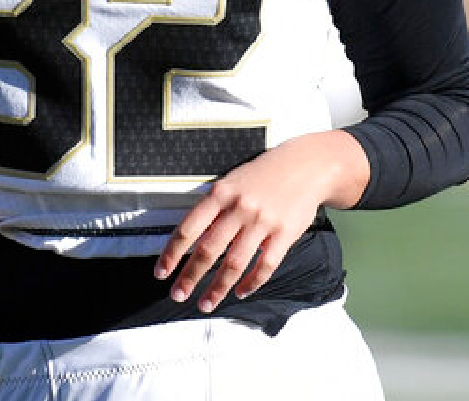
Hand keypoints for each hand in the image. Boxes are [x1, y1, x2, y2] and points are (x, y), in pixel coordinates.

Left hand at [154, 131, 367, 312]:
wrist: (307, 165)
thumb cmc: (264, 174)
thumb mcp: (232, 182)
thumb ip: (214, 209)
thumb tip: (191, 241)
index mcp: (221, 193)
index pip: (188, 228)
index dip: (172, 253)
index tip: (162, 272)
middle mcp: (240, 208)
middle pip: (208, 250)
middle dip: (190, 277)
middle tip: (178, 295)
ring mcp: (263, 222)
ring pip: (234, 263)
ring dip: (217, 288)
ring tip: (206, 303)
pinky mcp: (285, 234)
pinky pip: (265, 266)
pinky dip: (251, 283)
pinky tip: (240, 292)